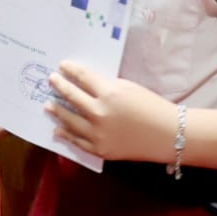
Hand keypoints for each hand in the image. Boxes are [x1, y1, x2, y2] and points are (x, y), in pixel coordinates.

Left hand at [47, 61, 178, 162]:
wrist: (168, 134)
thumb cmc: (152, 107)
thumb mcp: (128, 88)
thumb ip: (106, 86)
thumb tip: (86, 84)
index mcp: (108, 93)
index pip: (82, 78)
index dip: (71, 71)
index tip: (63, 66)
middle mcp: (99, 113)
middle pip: (72, 97)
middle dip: (60, 87)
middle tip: (51, 80)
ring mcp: (98, 134)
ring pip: (70, 121)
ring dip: (57, 112)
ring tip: (48, 105)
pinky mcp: (101, 149)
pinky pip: (78, 142)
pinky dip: (66, 135)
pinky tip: (58, 130)